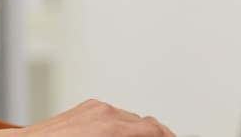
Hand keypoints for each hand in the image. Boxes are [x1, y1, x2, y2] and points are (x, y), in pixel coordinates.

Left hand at [0, 99, 174, 136]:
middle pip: (145, 123)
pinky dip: (120, 127)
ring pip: (129, 119)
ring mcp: (94, 107)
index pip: (155, 129)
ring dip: (136, 132)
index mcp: (112, 127)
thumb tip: (147, 136)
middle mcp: (105, 111)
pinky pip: (112, 116)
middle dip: (154, 135)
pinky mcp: (85, 107)